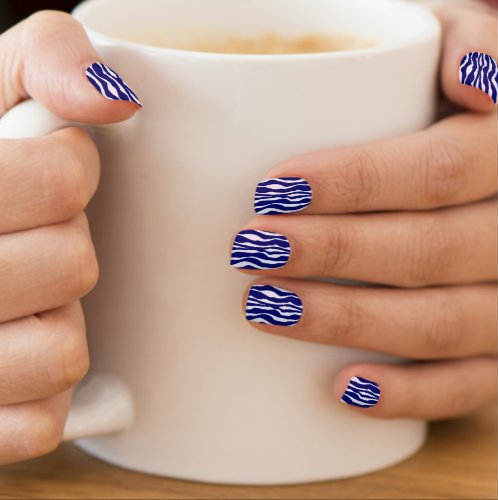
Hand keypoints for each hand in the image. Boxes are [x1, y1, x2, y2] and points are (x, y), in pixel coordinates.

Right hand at [0, 11, 140, 463]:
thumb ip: (51, 60)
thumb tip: (114, 96)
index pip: (60, 179)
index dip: (72, 173)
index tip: (50, 170)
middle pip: (71, 266)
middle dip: (64, 246)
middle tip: (26, 238)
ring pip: (61, 350)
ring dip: (56, 322)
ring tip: (18, 301)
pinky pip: (42, 419)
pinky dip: (43, 390)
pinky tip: (14, 351)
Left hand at [231, 5, 497, 418]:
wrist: (484, 178)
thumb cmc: (450, 107)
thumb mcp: (459, 46)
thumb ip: (469, 34)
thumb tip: (469, 80)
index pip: (440, 169)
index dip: (357, 181)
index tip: (272, 189)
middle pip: (431, 250)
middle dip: (332, 253)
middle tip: (252, 248)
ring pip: (441, 322)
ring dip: (348, 320)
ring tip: (265, 306)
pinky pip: (469, 384)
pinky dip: (409, 394)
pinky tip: (344, 389)